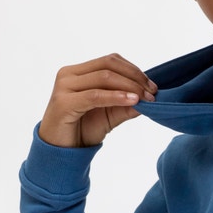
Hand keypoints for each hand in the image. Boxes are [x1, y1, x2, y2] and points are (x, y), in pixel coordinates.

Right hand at [38, 54, 156, 147]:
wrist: (60, 152)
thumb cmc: (82, 130)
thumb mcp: (109, 115)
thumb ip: (126, 105)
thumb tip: (149, 98)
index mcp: (78, 72)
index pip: (110, 61)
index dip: (134, 70)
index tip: (152, 86)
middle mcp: (68, 74)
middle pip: (108, 65)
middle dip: (134, 77)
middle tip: (152, 92)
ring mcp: (64, 87)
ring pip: (104, 77)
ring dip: (129, 86)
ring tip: (145, 98)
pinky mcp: (63, 103)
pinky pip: (95, 95)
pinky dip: (116, 96)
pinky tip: (132, 101)